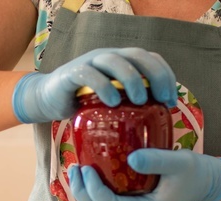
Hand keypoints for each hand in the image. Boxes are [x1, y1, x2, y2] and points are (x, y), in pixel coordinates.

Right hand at [11, 48, 176, 123]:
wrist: (48, 101)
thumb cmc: (85, 105)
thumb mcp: (113, 105)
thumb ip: (131, 106)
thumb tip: (160, 124)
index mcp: (121, 62)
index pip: (150, 59)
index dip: (166, 75)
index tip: (172, 100)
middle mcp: (107, 57)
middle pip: (137, 55)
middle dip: (155, 75)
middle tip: (163, 99)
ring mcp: (89, 63)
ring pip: (115, 61)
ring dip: (132, 79)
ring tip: (141, 101)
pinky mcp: (71, 73)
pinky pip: (89, 74)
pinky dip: (104, 86)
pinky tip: (113, 103)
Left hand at [69, 149, 220, 200]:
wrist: (205, 183)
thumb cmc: (194, 171)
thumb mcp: (179, 161)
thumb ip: (156, 160)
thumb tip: (131, 157)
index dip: (94, 190)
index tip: (86, 168)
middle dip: (83, 193)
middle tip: (74, 169)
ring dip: (86, 194)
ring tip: (77, 172)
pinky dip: (97, 193)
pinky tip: (91, 176)